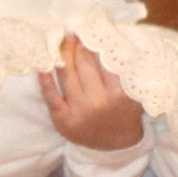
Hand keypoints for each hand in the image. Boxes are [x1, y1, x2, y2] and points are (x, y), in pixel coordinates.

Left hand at [42, 37, 144, 153]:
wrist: (115, 146)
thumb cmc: (125, 112)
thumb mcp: (135, 92)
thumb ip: (128, 69)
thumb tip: (113, 36)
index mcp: (120, 94)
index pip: (105, 59)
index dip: (96, 42)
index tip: (92, 30)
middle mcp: (99, 103)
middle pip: (84, 64)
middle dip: (78, 45)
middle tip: (75, 33)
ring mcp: (79, 112)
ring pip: (66, 74)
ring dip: (62, 54)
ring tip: (62, 40)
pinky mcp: (62, 120)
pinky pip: (50, 95)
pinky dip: (45, 79)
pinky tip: (43, 65)